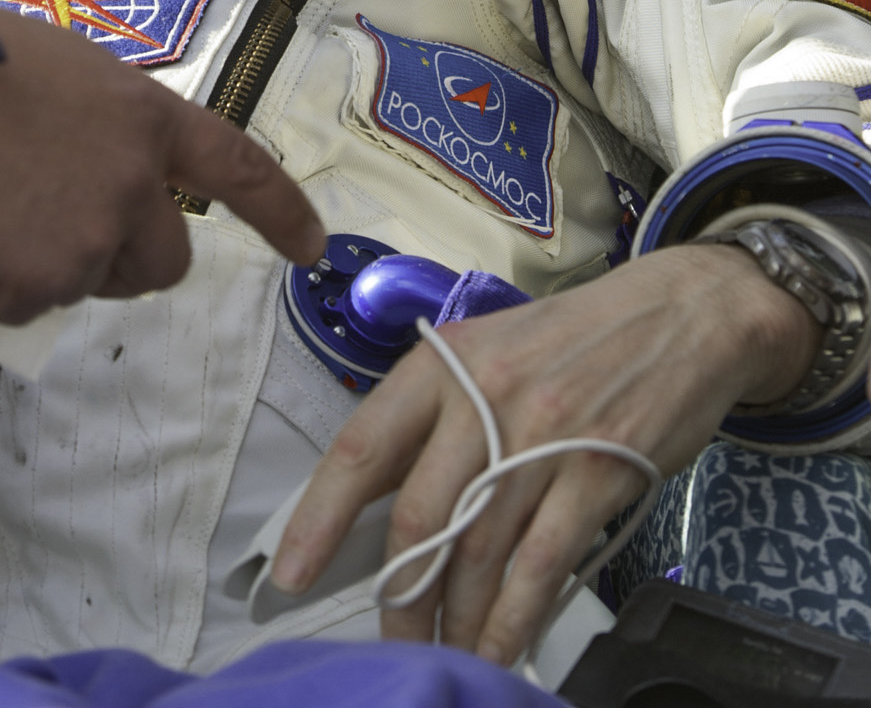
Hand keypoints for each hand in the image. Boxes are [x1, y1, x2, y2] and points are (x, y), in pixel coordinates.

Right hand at [0, 10, 324, 325]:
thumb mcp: (66, 71)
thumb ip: (110, 127)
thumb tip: (107, 171)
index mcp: (146, 120)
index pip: (237, 168)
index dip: (280, 212)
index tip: (312, 248)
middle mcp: (132, 188)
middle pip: (163, 261)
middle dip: (124, 253)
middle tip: (56, 214)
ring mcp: (85, 245)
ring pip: (88, 283)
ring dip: (52, 260)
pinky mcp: (31, 291)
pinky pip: (27, 304)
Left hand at [268, 245, 819, 665]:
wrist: (681, 314)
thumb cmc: (571, 340)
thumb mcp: (490, 352)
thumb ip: (438, 417)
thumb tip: (382, 500)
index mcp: (444, 363)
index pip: (364, 445)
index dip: (319, 515)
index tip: (289, 574)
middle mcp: (485, 397)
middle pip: (421, 516)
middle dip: (400, 597)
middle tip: (393, 645)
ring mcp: (544, 436)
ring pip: (480, 550)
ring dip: (458, 619)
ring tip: (448, 656)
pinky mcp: (599, 473)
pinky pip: (544, 564)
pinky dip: (517, 619)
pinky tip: (503, 648)